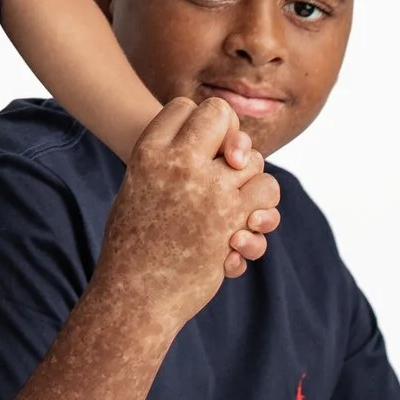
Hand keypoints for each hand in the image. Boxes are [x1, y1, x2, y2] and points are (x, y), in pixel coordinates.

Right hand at [99, 94, 271, 330]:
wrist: (135, 292)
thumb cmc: (132, 241)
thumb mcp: (138, 187)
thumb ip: (167, 162)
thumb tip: (212, 145)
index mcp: (148, 152)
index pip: (185, 107)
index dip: (198, 123)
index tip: (197, 146)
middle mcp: (180, 163)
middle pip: (222, 116)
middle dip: (229, 138)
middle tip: (225, 164)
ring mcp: (211, 189)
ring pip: (253, 157)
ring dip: (250, 177)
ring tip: (233, 203)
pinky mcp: (235, 219)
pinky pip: (267, 192)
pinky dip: (262, 208)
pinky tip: (241, 229)